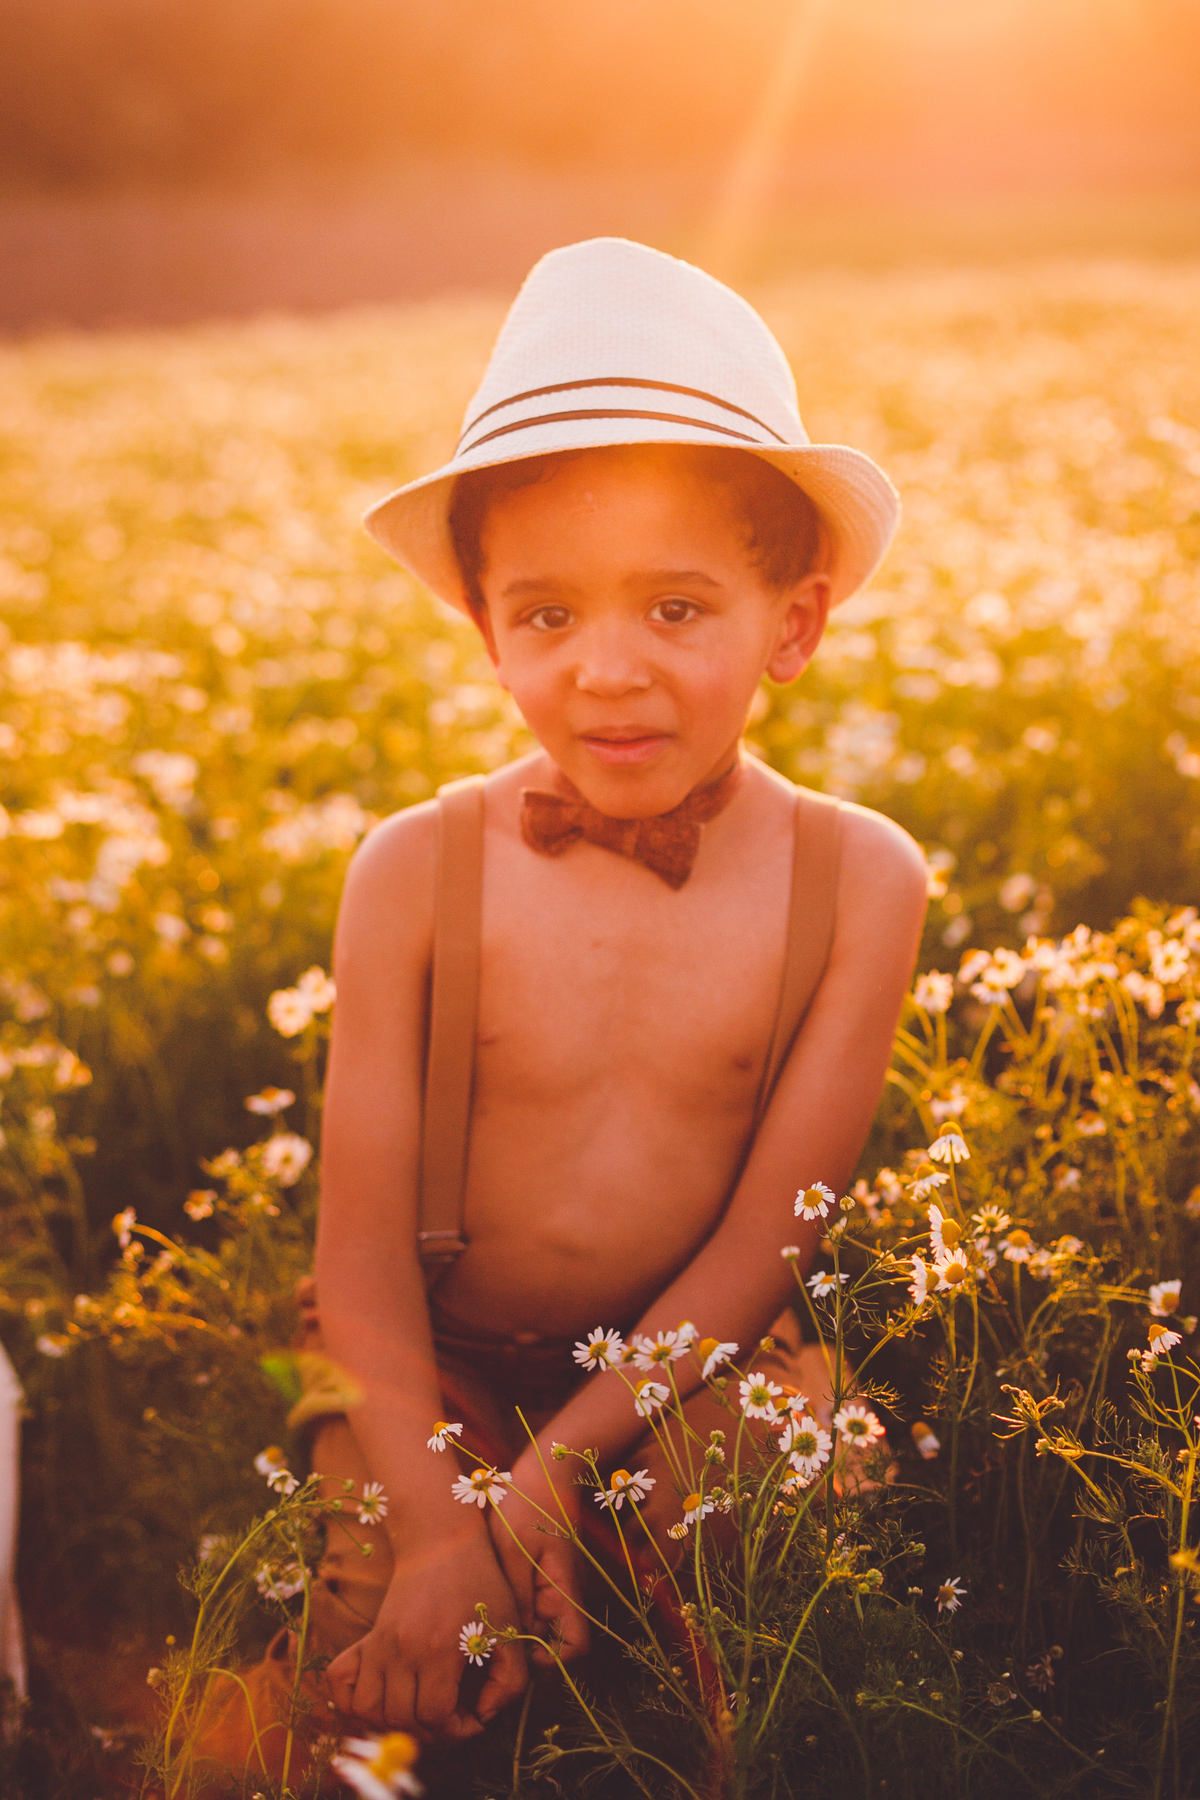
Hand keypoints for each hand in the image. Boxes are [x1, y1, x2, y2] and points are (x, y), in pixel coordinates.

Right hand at [326, 1526, 525, 1739]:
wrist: (442, 1541)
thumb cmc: (481, 1584)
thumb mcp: (509, 1628)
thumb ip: (510, 1680)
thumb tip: (485, 1715)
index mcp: (438, 1646)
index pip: (434, 1715)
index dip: (457, 1730)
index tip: (474, 1718)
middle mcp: (401, 1648)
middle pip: (401, 1719)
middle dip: (431, 1733)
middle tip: (453, 1718)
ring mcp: (378, 1643)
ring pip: (368, 1711)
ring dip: (393, 1724)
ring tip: (421, 1713)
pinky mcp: (367, 1638)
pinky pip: (341, 1682)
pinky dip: (355, 1701)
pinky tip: (385, 1699)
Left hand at [488, 1449, 589, 1667]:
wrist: (544, 1473)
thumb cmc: (527, 1506)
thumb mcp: (513, 1550)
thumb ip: (518, 1596)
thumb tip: (515, 1639)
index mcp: (565, 1591)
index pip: (576, 1649)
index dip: (552, 1664)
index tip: (519, 1659)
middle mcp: (566, 1597)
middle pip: (557, 1647)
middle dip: (528, 1657)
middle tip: (489, 1657)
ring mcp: (556, 1590)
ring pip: (543, 1632)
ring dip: (519, 1639)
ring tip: (483, 1639)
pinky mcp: (544, 1581)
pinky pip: (534, 1612)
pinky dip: (516, 1620)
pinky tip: (488, 1614)